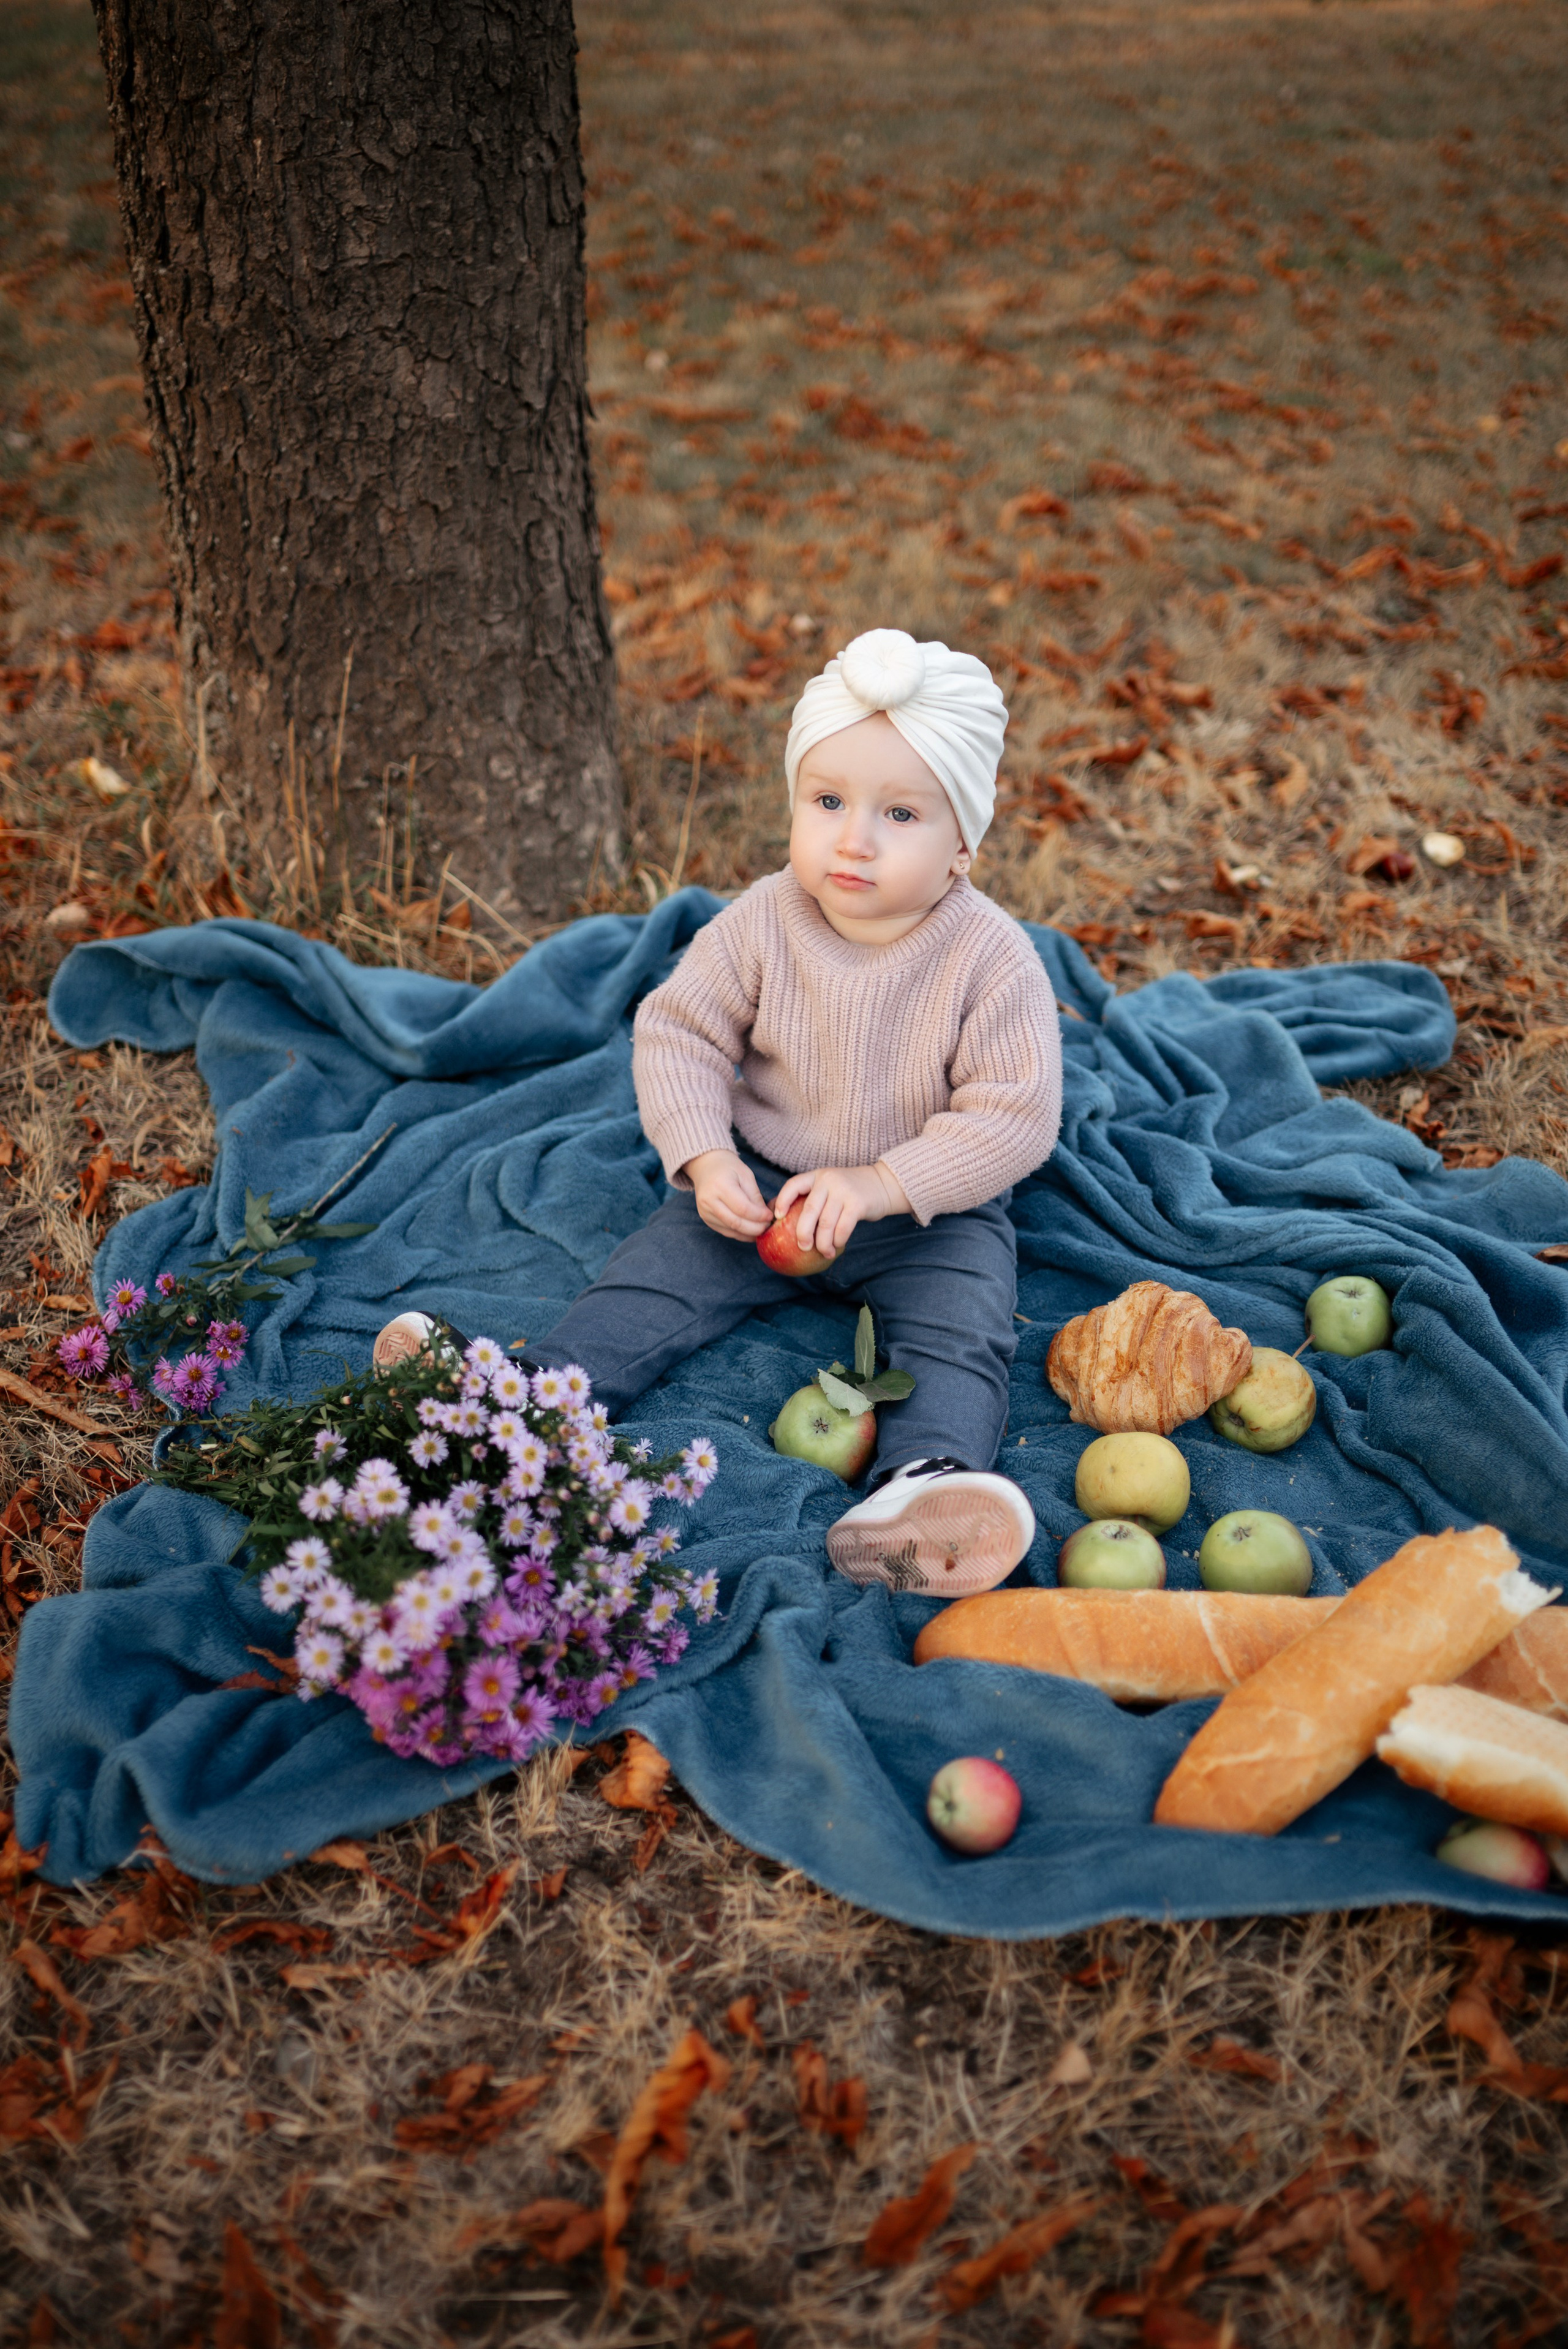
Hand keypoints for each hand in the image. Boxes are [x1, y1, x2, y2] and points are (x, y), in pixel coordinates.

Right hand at [686, 1148, 772, 1240]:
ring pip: (731, 1230)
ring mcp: (705, 1211)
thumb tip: (765, 1216)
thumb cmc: (728, 1168)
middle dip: (755, 1228)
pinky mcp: (705, 1218)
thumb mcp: (746, 1175)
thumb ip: (755, 1196)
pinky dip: (740, 1234)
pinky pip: (725, 1231)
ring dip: (749, 1234)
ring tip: (761, 1229)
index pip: (743, 1208)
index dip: (759, 1216)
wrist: (706, 1166)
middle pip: (736, 1223)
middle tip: (768, 1226)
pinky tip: (750, 1232)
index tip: (770, 1216)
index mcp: (720, 1185)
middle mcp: (709, 1200)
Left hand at [772, 1161, 909, 1259]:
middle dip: (803, 1233)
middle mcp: (828, 1181)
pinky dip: (838, 1241)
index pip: (793, 1185)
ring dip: (823, 1243)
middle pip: (808, 1211)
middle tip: (803, 1247)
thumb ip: (814, 1197)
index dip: (782, 1201)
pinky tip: (837, 1246)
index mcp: (817, 1176)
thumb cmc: (850, 1191)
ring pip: (826, 1224)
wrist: (883, 1184)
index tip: (777, 1217)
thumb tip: (786, 1222)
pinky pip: (842, 1228)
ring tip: (825, 1252)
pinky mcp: (857, 1204)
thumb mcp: (830, 1185)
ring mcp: (843, 1191)